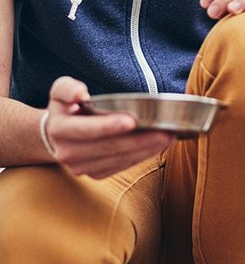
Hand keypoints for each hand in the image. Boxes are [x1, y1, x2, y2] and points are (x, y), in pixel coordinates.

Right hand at [44, 77, 174, 178]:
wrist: (56, 137)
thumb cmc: (66, 109)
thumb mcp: (60, 92)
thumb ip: (67, 89)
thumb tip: (81, 93)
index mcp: (59, 130)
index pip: (86, 130)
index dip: (108, 126)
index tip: (132, 120)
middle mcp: (69, 153)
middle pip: (110, 148)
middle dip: (140, 140)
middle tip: (165, 132)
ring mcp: (83, 168)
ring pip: (120, 159)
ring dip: (147, 150)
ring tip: (169, 138)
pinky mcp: (96, 174)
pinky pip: (123, 166)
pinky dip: (142, 156)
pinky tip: (158, 147)